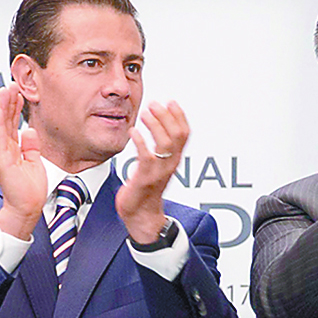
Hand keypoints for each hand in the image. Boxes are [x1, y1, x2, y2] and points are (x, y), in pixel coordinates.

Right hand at [0, 84, 46, 239]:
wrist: (26, 207)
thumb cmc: (29, 190)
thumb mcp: (34, 162)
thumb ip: (30, 146)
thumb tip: (30, 131)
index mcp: (12, 149)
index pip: (11, 124)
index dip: (14, 107)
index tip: (18, 93)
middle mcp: (4, 149)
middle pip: (5, 120)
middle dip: (8, 101)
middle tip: (12, 84)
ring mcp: (2, 153)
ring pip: (0, 124)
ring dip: (3, 106)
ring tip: (6, 90)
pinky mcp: (1, 159)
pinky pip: (0, 137)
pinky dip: (0, 122)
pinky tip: (1, 109)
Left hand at [115, 100, 188, 242]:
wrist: (141, 215)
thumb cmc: (146, 189)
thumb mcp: (157, 165)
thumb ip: (159, 149)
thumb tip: (157, 127)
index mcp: (174, 160)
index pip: (184, 134)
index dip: (180, 116)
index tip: (170, 101)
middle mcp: (170, 165)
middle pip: (177, 136)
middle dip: (167, 116)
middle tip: (154, 104)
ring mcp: (159, 172)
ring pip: (165, 144)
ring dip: (155, 125)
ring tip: (143, 114)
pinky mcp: (145, 178)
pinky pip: (147, 157)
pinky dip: (140, 141)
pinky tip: (132, 132)